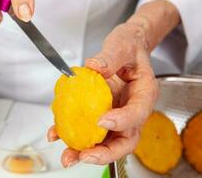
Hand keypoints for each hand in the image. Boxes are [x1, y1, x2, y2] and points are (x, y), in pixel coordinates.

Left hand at [47, 23, 157, 166]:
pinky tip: (57, 133)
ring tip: (67, 155)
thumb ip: (110, 57)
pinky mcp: (103, 113)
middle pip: (125, 140)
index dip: (122, 121)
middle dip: (105, 153)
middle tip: (85, 156)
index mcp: (144, 94)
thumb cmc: (130, 47)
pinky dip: (74, 135)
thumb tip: (93, 67)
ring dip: (87, 151)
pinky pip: (90, 129)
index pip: (137, 113)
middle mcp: (132, 109)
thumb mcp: (122, 45)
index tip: (101, 121)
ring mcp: (117, 114)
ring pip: (106, 141)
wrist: (126, 49)